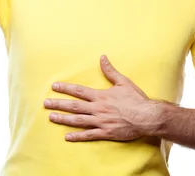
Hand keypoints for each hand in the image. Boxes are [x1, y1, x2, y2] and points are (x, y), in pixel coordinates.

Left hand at [44, 55, 159, 141]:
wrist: (149, 117)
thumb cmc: (137, 99)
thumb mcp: (123, 82)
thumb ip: (110, 71)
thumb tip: (102, 57)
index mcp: (101, 96)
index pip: (79, 91)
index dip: (65, 88)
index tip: (54, 86)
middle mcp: (98, 109)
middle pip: (74, 106)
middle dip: (59, 104)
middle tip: (45, 103)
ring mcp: (101, 122)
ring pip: (78, 120)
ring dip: (63, 119)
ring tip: (51, 117)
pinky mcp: (106, 133)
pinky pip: (89, 135)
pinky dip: (77, 136)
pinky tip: (67, 137)